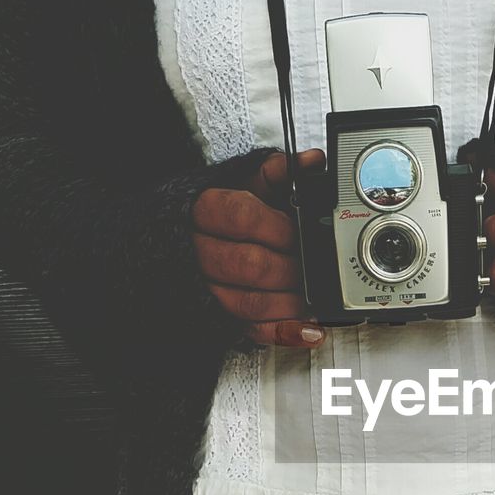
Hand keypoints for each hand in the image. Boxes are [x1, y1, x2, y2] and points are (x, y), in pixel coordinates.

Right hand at [192, 148, 327, 347]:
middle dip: (290, 267)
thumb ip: (279, 173)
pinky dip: (284, 332)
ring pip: (250, 303)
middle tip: (313, 264)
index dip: (278, 227)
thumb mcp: (245, 184)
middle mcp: (202, 252)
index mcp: (206, 211)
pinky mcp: (222, 317)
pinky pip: (252, 331)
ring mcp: (209, 288)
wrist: (179, 239)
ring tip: (315, 296)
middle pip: (249, 264)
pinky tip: (310, 329)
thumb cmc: (219, 212)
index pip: (242, 217)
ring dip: (291, 302)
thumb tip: (313, 163)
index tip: (299, 230)